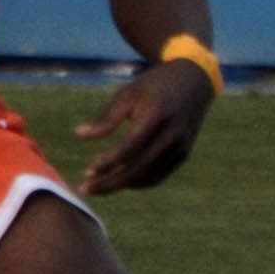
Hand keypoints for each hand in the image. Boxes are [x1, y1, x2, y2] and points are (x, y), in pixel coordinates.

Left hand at [74, 59, 209, 195]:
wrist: (194, 84)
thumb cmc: (154, 86)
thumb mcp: (128, 94)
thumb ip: (106, 118)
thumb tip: (80, 134)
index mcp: (157, 116)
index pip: (129, 148)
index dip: (108, 163)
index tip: (87, 173)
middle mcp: (172, 135)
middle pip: (138, 168)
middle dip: (110, 183)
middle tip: (86, 189)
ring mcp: (180, 147)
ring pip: (149, 176)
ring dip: (122, 185)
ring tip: (98, 185)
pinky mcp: (183, 154)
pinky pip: (159, 175)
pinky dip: (138, 182)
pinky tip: (119, 178)